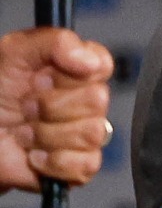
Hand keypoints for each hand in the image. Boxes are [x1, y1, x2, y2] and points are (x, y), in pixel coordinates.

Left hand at [0, 27, 113, 191]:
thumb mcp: (12, 52)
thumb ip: (55, 41)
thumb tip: (90, 60)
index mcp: (75, 71)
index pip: (102, 65)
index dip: (71, 74)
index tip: (42, 77)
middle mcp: (85, 101)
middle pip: (98, 101)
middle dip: (51, 106)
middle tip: (26, 107)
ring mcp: (84, 134)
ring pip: (91, 134)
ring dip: (46, 135)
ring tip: (25, 132)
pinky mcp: (80, 166)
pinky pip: (85, 164)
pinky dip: (52, 161)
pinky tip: (34, 154)